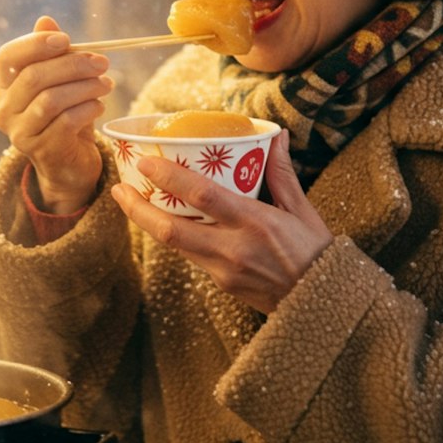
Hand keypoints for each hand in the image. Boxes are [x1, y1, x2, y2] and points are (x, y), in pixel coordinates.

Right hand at [0, 16, 111, 213]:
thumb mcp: (61, 82)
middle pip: (34, 77)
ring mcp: (20, 133)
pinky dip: (87, 109)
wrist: (70, 164)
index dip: (36, 44)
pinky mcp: (40, 151)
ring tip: (107, 84)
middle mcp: (5, 109)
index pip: (9, 57)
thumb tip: (45, 20)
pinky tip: (100, 105)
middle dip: (73, 65)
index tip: (67, 40)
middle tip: (102, 63)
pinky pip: (65, 122)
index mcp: (6, 86)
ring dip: (85, 87)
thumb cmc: (66, 115)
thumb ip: (53, 54)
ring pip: (50, 100)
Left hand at [110, 131, 331, 314]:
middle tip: (119, 186)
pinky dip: (173, 235)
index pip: (203, 196)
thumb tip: (276, 135)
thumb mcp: (303, 209)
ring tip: (131, 199)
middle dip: (139, 207)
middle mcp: (234, 248)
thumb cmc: (316, 253)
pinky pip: (190, 255)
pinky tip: (164, 219)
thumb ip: (282, 172)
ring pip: (174, 245)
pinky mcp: (221, 284)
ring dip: (148, 222)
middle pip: (171, 228)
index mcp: (256, 222)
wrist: (322, 307)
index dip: (169, 177)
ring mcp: (224, 270)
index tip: (146, 161)